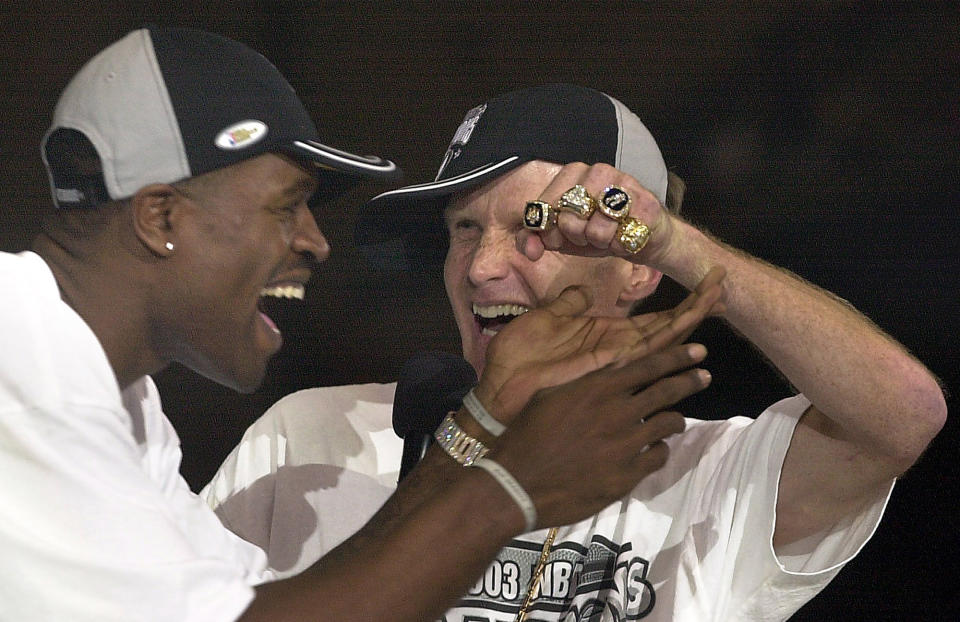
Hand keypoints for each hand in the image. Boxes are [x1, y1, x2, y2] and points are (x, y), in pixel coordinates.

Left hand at [475, 267, 725, 425]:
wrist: (499, 390)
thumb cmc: (516, 359)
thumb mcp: (543, 319)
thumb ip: (567, 305)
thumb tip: (582, 290)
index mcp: (605, 336)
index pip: (652, 320)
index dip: (677, 305)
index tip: (702, 285)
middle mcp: (619, 350)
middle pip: (668, 327)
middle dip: (696, 305)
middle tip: (723, 282)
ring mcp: (618, 360)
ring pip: (666, 336)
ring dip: (692, 315)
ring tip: (719, 294)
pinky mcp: (610, 367)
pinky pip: (647, 351)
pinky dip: (672, 338)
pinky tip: (693, 328)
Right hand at [488, 339, 711, 528]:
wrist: (518, 484)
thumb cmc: (526, 436)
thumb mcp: (549, 396)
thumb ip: (582, 384)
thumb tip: (604, 375)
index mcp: (598, 388)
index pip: (647, 366)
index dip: (676, 357)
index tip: (699, 352)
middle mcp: (617, 412)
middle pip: (666, 391)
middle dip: (689, 381)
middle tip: (704, 377)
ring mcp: (626, 445)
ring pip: (667, 424)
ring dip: (674, 419)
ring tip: (675, 420)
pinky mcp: (628, 475)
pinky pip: (658, 457)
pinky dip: (659, 450)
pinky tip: (653, 450)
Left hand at [517, 162, 675, 264]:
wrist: (642, 236)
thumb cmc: (597, 231)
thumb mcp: (560, 235)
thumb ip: (533, 238)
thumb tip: (530, 251)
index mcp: (572, 172)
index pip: (545, 208)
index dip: (550, 231)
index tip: (562, 234)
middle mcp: (598, 171)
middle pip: (569, 219)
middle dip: (577, 237)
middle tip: (589, 233)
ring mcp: (625, 184)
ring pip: (596, 231)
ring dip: (601, 243)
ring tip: (609, 234)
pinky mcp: (646, 204)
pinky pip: (621, 239)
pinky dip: (620, 247)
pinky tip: (625, 237)